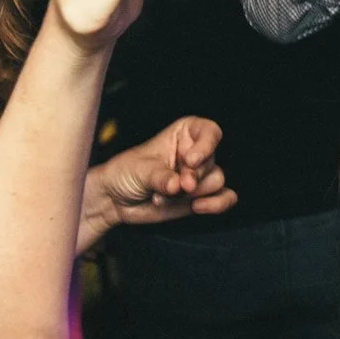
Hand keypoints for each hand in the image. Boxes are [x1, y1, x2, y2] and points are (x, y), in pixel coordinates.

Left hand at [83, 116, 233, 235]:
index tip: (191, 160)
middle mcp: (195, 154)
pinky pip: (224, 198)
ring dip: (192, 194)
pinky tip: (198, 207)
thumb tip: (179, 185)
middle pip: (211, 162)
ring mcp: (198, 177)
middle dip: (192, 178)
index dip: (205, 146)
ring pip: (216, 181)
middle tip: (173, 186)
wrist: (115, 200)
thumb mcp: (139, 169)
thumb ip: (161, 177)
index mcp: (183, 135)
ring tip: (164, 197)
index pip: (209, 131)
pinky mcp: (199, 197)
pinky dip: (217, 204)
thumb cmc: (125, 173)